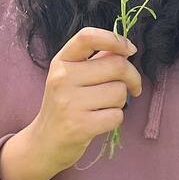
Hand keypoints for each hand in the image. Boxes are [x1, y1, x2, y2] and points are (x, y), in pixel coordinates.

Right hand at [30, 27, 143, 172]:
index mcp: (61, 61)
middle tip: (133, 87)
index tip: (130, 49)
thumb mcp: (72, 77)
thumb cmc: (66, 105)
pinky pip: (117, 115)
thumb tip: (124, 48)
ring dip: (120, 101)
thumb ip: (96, 60)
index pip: (87, 37)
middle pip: (116, 66)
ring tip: (104, 106)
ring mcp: (69, 102)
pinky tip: (100, 121)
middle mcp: (62, 78)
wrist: (45, 142)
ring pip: (119, 92)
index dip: (114, 39)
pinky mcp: (79, 126)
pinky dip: (115, 119)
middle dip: (132, 77)